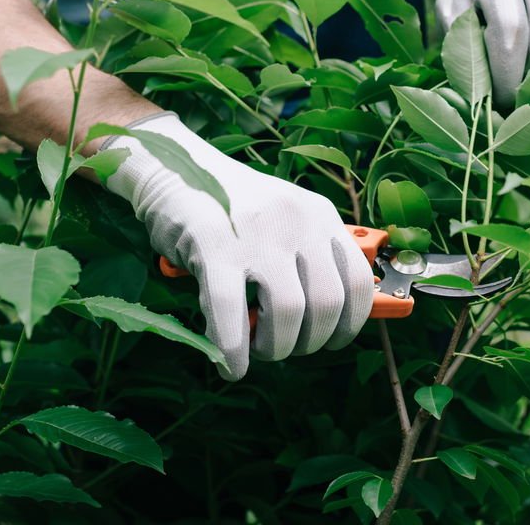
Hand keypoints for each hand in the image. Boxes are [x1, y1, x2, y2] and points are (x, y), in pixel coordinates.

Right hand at [103, 113, 374, 379]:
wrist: (171, 165)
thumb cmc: (227, 205)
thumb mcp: (281, 220)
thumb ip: (307, 258)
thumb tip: (330, 321)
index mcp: (319, 214)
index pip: (358, 282)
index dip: (349, 324)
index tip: (329, 339)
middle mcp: (297, 220)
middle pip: (327, 304)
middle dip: (309, 343)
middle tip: (284, 347)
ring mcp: (257, 233)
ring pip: (288, 313)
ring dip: (275, 347)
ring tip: (256, 349)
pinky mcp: (214, 245)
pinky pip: (232, 312)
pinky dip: (233, 350)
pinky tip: (230, 364)